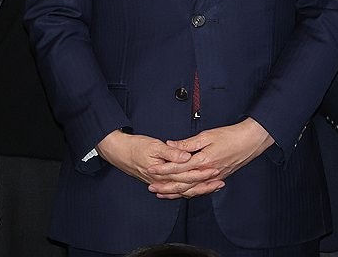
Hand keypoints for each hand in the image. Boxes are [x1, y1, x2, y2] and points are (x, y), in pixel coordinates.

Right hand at [96, 130, 220, 198]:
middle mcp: (162, 180)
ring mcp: (160, 182)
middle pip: (186, 187)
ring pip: (181, 190)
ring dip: (197, 189)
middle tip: (219, 182)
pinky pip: (175, 190)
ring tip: (212, 186)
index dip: (202, 174)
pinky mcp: (158, 181)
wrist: (118, 152)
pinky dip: (186, 191)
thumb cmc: (135, 147)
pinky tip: (194, 189)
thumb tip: (186, 157)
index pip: (186, 176)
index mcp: (162, 172)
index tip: (215, 171)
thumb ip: (172, 153)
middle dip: (204, 185)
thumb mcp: (154, 146)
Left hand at [153, 118, 273, 196]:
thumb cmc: (231, 136)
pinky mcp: (219, 178)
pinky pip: (201, 190)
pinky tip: (184, 193)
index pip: (177, 168)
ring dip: (176, 193)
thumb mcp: (207, 135)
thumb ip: (187, 143)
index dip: (163, 169)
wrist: (251, 140)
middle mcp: (207, 172)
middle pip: (182, 184)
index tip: (151, 169)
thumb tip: (170, 144)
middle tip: (151, 187)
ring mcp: (213, 177)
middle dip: (165, 186)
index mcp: (203, 160)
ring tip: (163, 193)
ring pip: (191, 190)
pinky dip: (190, 193)